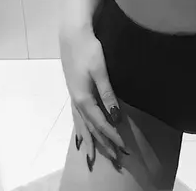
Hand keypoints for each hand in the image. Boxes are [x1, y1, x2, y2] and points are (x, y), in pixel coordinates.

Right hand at [60, 28, 128, 171]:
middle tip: (115, 160)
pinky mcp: (74, 90)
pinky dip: (80, 129)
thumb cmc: (89, 50)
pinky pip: (77, 117)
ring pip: (82, 124)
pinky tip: (80, 135)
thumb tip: (115, 118)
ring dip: (90, 140)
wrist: (72, 35)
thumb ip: (108, 94)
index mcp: (84, 99)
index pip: (101, 124)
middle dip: (103, 144)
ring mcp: (74, 96)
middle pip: (91, 128)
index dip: (112, 137)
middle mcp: (77, 101)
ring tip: (92, 156)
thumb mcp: (100, 70)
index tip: (123, 149)